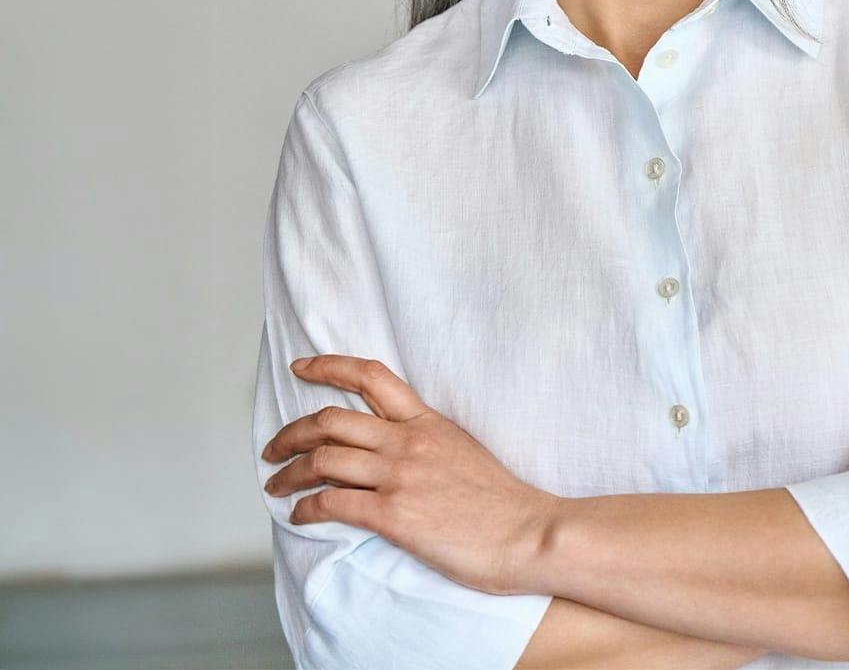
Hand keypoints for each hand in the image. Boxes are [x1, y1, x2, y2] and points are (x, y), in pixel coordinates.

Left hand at [260, 354, 558, 595]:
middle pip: (332, 419)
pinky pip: (332, 502)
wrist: (525, 532)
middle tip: (273, 447)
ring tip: (276, 484)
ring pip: (323, 459)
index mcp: (427, 420)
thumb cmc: (500, 500)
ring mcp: (400, 475)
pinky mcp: (393, 514)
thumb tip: (393, 445)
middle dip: (291, 431)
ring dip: (289, 472)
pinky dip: (306, 507)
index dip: (328, 366)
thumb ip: (426, 440)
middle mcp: (409, 440)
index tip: (301, 367)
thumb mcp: (462, 448)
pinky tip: (300, 514)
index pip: (370, 375)